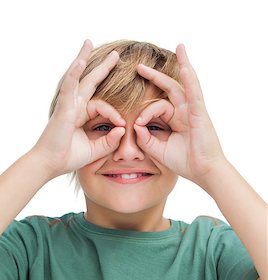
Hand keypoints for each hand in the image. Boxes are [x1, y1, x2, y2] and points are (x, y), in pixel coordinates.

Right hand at [34, 39, 124, 177]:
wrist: (50, 165)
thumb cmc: (68, 157)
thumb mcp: (94, 150)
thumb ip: (109, 141)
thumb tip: (122, 129)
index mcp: (81, 115)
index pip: (102, 106)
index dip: (115, 113)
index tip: (122, 124)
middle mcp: (74, 106)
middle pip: (89, 81)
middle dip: (102, 67)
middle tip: (115, 54)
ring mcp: (67, 105)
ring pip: (76, 77)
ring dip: (82, 58)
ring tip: (88, 42)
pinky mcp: (63, 108)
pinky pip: (69, 87)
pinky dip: (74, 74)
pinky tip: (80, 61)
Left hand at [134, 44, 226, 185]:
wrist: (203, 172)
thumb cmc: (185, 162)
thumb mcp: (159, 150)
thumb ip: (146, 138)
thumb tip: (136, 125)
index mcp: (176, 119)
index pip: (156, 107)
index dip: (144, 115)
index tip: (138, 126)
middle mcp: (185, 111)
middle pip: (170, 89)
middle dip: (155, 77)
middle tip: (139, 66)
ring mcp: (194, 111)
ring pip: (186, 84)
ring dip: (183, 64)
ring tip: (180, 47)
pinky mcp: (200, 114)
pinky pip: (195, 94)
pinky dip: (190, 81)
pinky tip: (186, 68)